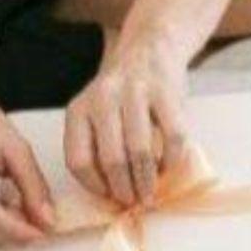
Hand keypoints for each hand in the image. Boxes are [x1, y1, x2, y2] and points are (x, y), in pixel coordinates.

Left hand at [64, 26, 187, 206]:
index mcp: (79, 109)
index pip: (78, 160)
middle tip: (135, 202)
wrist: (150, 48)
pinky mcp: (166, 92)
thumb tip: (113, 194)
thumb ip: (99, 147)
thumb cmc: (123, 94)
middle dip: (125, 189)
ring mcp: (135, 93)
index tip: (109, 197)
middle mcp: (102, 99)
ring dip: (148, 181)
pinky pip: (172, 137)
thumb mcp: (97, 115)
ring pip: (140, 151)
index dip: (94, 186)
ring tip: (152, 194)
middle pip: (110, 159)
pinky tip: (169, 169)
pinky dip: (172, 161)